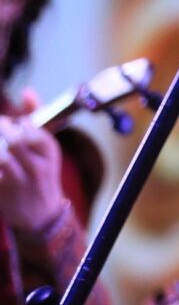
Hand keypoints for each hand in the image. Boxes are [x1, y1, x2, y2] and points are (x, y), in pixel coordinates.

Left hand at [0, 91, 65, 233]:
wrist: (41, 213)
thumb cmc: (41, 173)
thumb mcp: (45, 146)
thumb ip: (35, 117)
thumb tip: (27, 91)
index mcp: (49, 151)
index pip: (31, 128)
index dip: (14, 122)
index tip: (8, 124)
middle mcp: (38, 166)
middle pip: (15, 140)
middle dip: (2, 131)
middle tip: (0, 131)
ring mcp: (20, 181)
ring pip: (2, 158)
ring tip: (1, 148)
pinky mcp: (3, 191)